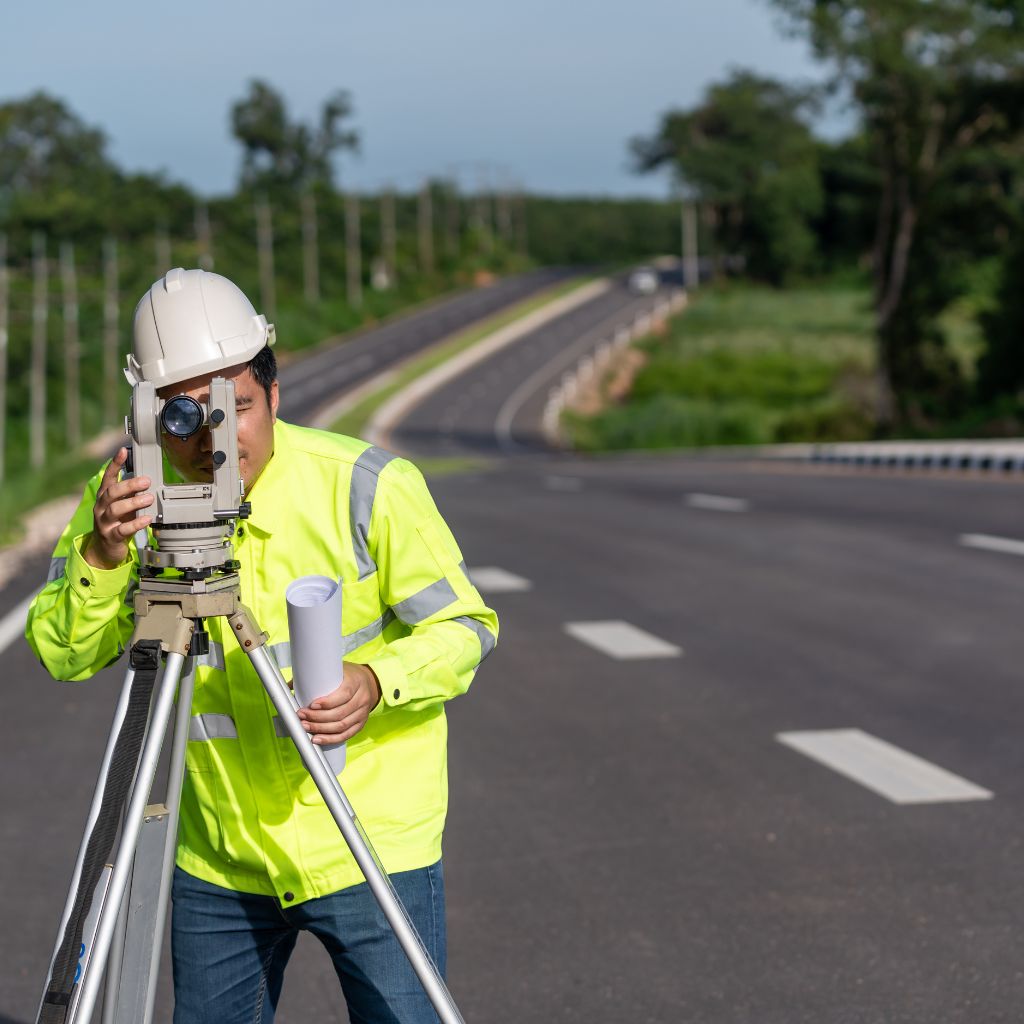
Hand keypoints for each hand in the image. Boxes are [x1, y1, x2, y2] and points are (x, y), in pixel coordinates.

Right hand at [84, 447, 153, 569]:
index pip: (108, 478)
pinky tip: (147, 519)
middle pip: (112, 492)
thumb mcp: (123, 506)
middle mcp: (101, 507)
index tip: (123, 451)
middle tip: (146, 481)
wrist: (104, 549)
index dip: (115, 464)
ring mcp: (104, 522)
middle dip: (129, 485)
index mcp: (105, 497)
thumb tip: (148, 480)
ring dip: (133, 502)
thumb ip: (131, 494)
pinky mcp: (110, 537)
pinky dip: (135, 524)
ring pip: (115, 509)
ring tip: (149, 498)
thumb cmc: (118, 523)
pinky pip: (122, 529)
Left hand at [297, 663, 381, 743]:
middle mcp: (362, 698)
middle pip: (340, 713)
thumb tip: (289, 685)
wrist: (367, 682)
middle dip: (318, 718)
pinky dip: (330, 739)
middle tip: (301, 716)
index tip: (312, 704)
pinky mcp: (360, 724)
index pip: (344, 694)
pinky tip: (317, 739)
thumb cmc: (347, 676)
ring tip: (305, 727)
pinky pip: (346, 735)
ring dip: (321, 729)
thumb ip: (315, 677)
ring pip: (341, 726)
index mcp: (356, 682)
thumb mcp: (336, 670)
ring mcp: (363, 713)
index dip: (327, 702)